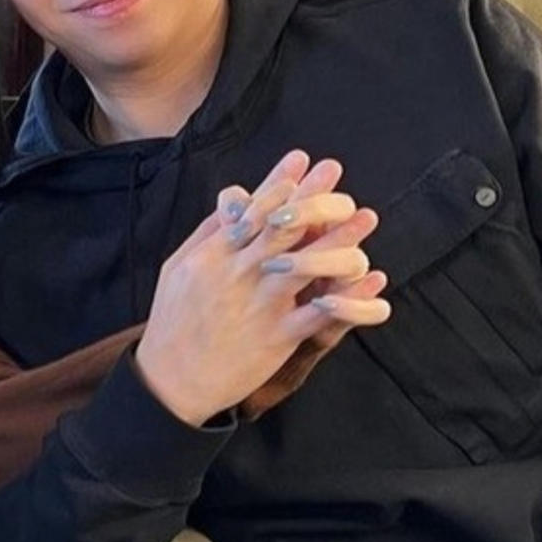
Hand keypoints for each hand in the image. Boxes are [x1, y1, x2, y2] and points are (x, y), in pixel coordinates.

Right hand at [135, 150, 389, 425]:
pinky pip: (318, 315)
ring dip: (337, 240)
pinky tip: (370, 283)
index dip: (278, 184)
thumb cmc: (173, 322)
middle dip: (311, 198)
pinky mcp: (275, 337)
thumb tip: (232, 202)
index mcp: (213, 256)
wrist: (171, 380)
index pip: (251, 211)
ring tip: (363, 218)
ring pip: (304, 265)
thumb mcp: (177, 269)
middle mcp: (237, 274)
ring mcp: (258, 305)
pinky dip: (346, 298)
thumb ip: (206, 236)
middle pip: (281, 229)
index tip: (301, 160)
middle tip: (334, 171)